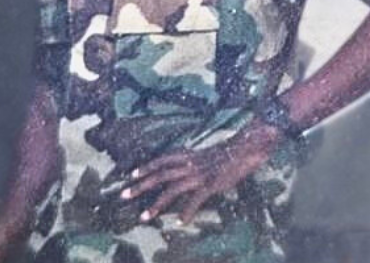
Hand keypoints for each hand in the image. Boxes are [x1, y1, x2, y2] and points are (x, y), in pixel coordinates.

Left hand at [119, 122, 281, 224]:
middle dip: (140, 186)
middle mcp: (188, 164)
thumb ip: (192, 163)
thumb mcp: (205, 156)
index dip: (146, 167)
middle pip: (159, 175)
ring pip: (170, 190)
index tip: (131, 175)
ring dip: (156, 205)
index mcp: (187, 155)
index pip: (161, 160)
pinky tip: (180, 221)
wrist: (245, 149)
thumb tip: (183, 170)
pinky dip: (186, 212)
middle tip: (124, 195)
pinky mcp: (210, 185)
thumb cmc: (227, 153)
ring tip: (144, 217)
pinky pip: (194, 200)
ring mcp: (198, 175)